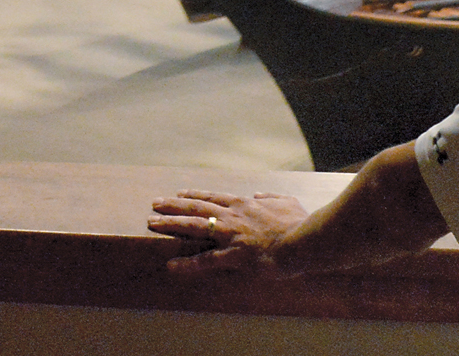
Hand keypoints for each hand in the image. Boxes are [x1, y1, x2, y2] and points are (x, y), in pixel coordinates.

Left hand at [148, 189, 310, 274]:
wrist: (306, 241)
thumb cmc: (301, 223)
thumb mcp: (287, 203)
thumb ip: (271, 197)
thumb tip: (260, 193)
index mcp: (245, 204)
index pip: (213, 197)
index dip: (194, 195)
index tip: (179, 192)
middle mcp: (233, 216)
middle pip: (196, 207)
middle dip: (173, 205)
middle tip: (154, 203)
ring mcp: (231, 235)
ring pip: (194, 227)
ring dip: (171, 224)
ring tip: (151, 223)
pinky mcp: (234, 255)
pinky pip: (205, 260)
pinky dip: (187, 263)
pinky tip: (171, 266)